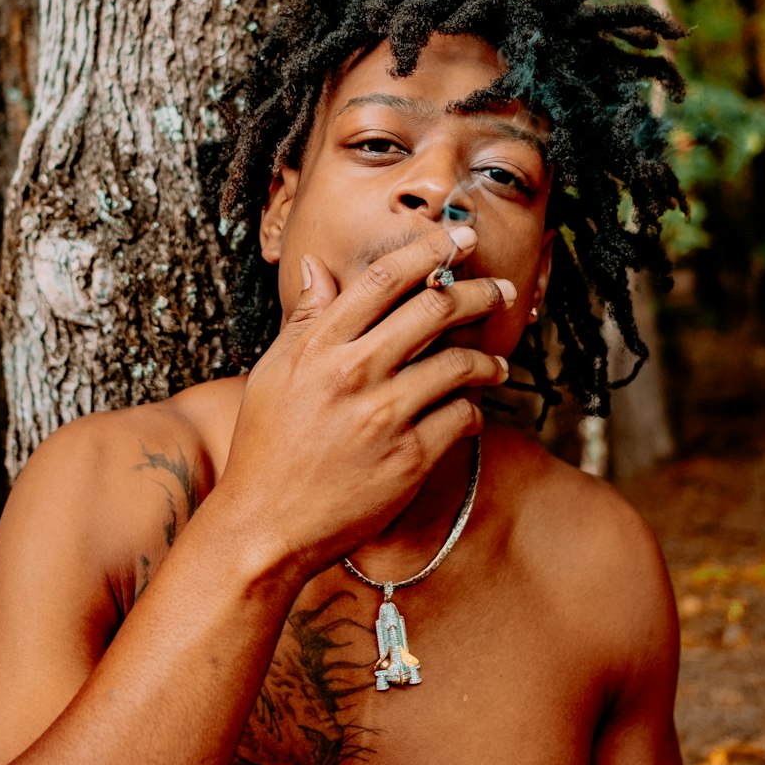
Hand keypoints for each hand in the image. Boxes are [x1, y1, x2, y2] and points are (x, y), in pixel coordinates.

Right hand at [219, 224, 513, 577]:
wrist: (265, 526)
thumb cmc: (267, 446)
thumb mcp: (273, 373)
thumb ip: (304, 319)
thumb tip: (318, 268)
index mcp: (319, 345)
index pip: (384, 279)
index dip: (429, 250)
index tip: (460, 238)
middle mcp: (354, 373)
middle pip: (434, 310)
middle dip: (477, 293)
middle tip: (500, 290)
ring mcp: (384, 416)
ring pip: (458, 365)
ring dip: (487, 362)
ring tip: (498, 366)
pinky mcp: (409, 460)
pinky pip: (462, 418)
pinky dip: (474, 411)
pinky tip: (472, 412)